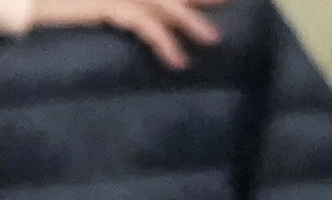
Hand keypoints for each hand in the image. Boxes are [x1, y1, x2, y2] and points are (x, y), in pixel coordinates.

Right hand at [24, 0, 222, 68]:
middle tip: (227, 0)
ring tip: (213, 40)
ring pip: (164, 2)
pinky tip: (177, 61)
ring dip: (190, 20)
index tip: (203, 0)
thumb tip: (110, 11)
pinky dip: (164, 41)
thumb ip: (104, 3)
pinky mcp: (107, 3)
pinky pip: (145, 24)